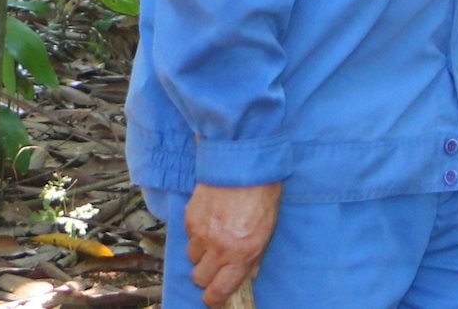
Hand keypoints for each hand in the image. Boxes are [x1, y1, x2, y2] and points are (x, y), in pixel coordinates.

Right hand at [184, 181, 279, 307]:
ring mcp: (202, 234)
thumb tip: (247, 273)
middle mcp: (219, 248)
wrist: (244, 162)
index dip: (214, 298)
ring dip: (202, 252)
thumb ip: (254, 254)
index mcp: (243, 253)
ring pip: (192, 258)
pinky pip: (189, 236)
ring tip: (215, 235)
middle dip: (207, 275)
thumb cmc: (263, 194)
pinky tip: (211, 218)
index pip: (219, 291)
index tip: (215, 297)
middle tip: (217, 263)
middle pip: (200, 279)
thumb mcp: (268, 229)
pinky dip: (197, 233)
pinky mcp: (190, 219)